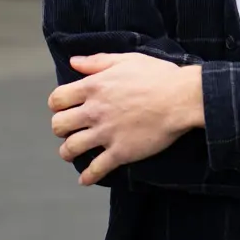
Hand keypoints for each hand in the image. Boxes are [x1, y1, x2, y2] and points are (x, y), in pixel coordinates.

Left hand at [48, 53, 204, 185]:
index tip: (64, 108)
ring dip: (68, 152)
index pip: (57, 99)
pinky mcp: (120, 152)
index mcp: (94, 87)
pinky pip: (96, 169)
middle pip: (59, 126)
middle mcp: (95, 111)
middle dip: (60, 129)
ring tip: (72, 152)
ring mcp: (106, 133)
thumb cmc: (158, 76)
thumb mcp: (126, 59)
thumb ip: (97, 61)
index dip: (57, 105)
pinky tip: (85, 179)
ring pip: (71, 148)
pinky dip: (88, 177)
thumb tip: (73, 62)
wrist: (181, 99)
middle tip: (69, 130)